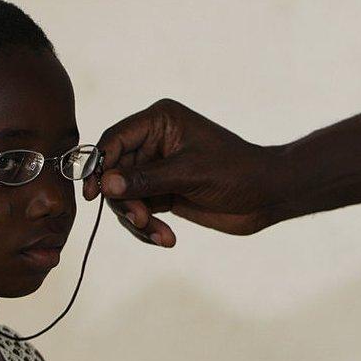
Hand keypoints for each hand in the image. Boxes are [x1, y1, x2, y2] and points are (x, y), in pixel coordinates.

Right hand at [83, 99, 280, 245]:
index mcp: (159, 121)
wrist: (266, 196)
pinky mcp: (163, 192)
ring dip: (137, 219)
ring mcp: (157, 168)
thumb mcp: (189, 173)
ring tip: (158, 234)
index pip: (115, 139)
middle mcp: (154, 141)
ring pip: (124, 195)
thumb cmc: (236, 172)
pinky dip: (146, 227)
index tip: (94, 193)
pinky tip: (166, 239)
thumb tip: (105, 184)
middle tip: (140, 220)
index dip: (99, 164)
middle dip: (125, 200)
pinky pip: (139, 210)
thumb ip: (146, 179)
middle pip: (114, 171)